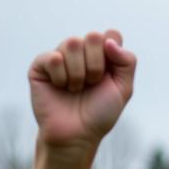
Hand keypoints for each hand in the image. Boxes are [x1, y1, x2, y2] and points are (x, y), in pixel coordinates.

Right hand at [29, 31, 135, 149]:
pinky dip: (62, 77)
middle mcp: (81, 52)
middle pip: (93, 36)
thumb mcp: (123, 89)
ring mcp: (60, 56)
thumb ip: (127, 62)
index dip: (112, 53)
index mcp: (102, 56)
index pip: (111, 34)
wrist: (78, 134)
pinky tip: (60, 88)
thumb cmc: (100, 113)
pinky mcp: (41, 65)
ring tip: (76, 89)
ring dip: (79, 74)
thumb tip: (109, 38)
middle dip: (97, 65)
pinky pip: (54, 58)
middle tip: (93, 84)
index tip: (110, 74)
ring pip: (72, 43)